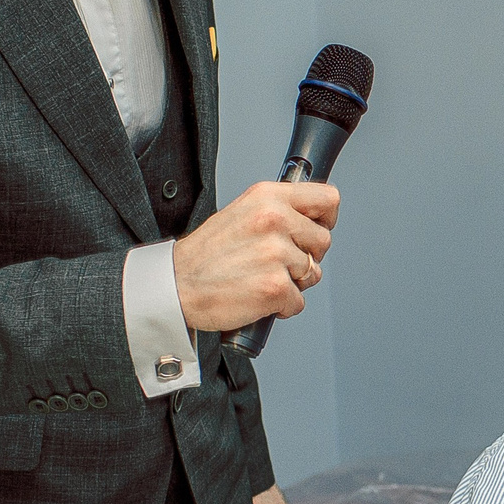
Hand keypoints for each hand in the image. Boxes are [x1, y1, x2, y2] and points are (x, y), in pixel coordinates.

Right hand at [172, 180, 338, 331]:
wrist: (175, 285)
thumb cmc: (206, 254)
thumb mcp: (242, 212)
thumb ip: (277, 210)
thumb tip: (311, 219)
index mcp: (268, 197)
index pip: (327, 199)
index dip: (326, 218)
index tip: (315, 229)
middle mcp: (274, 220)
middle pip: (323, 240)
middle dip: (306, 255)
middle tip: (275, 261)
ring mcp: (276, 254)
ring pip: (313, 273)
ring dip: (293, 282)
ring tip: (260, 277)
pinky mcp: (275, 287)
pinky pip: (298, 301)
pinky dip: (281, 306)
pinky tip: (257, 296)